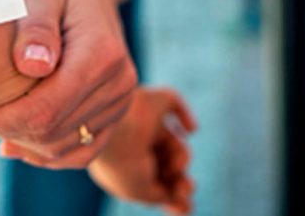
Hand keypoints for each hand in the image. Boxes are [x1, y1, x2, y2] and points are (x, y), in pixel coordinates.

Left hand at [0, 0, 137, 167]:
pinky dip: (44, 151)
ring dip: (20, 142)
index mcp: (102, 55)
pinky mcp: (112, 111)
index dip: (0, 120)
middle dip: (3, 130)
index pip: (46, 110)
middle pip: (53, 134)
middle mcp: (119, 84)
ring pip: (64, 149)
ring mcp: (119, 101)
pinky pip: (79, 150)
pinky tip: (11, 139)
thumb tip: (32, 66)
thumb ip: (36, 25)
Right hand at [86, 88, 196, 213]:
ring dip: (180, 158)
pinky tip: (191, 129)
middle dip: (180, 178)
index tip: (185, 206)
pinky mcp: (153, 100)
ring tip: (173, 164)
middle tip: (185, 186)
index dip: (171, 193)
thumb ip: (163, 196)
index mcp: (122, 164)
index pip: (153, 179)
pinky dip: (185, 116)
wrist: (113, 129)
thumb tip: (183, 201)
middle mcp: (133, 142)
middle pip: (167, 163)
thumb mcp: (141, 192)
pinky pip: (173, 104)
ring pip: (175, 144)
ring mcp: (143, 121)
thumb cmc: (121, 164)